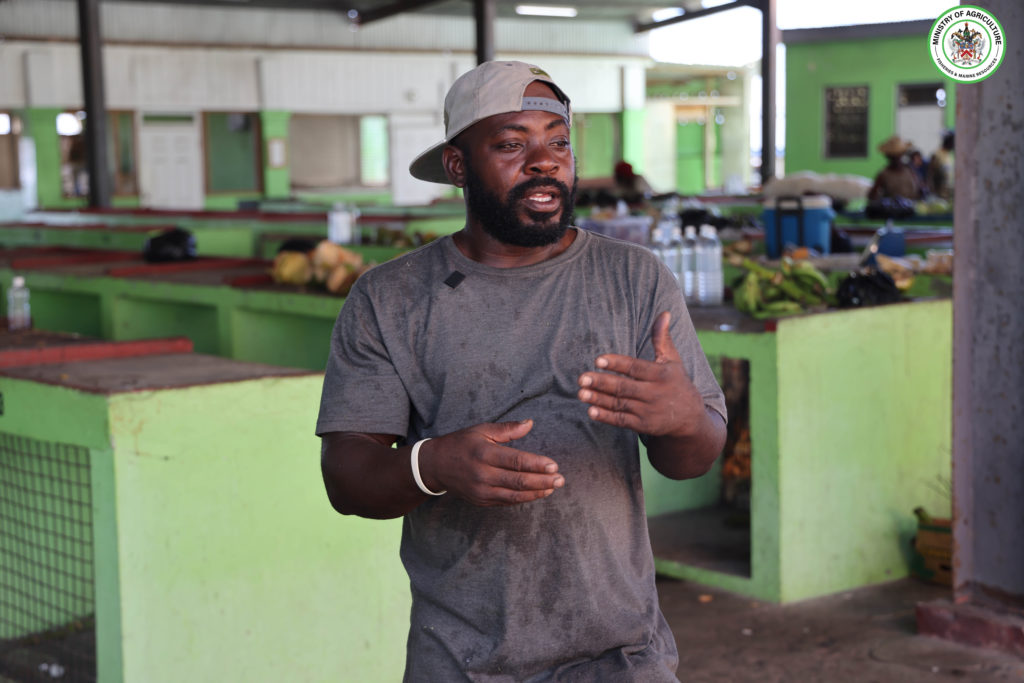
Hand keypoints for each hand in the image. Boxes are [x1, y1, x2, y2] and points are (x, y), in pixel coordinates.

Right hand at [417, 420, 563, 505]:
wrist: (435, 465)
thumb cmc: (461, 443)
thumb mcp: (481, 430)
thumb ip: (507, 429)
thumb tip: (530, 423)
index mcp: (484, 453)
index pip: (516, 461)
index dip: (537, 464)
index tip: (554, 465)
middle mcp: (482, 474)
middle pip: (518, 481)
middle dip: (543, 481)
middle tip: (561, 479)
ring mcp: (481, 490)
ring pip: (515, 495)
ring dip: (537, 493)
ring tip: (553, 488)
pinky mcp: (481, 501)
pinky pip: (506, 501)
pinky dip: (523, 498)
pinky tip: (537, 493)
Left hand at [577, 311, 705, 437]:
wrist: (690, 419)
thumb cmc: (677, 383)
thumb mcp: (673, 361)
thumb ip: (662, 338)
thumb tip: (664, 313)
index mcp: (661, 375)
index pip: (635, 368)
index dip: (616, 363)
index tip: (598, 360)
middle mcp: (655, 393)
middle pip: (624, 387)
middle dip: (601, 383)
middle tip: (581, 378)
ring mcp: (649, 411)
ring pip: (620, 404)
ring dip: (599, 399)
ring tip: (581, 393)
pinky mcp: (643, 425)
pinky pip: (622, 420)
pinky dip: (606, 417)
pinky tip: (591, 411)